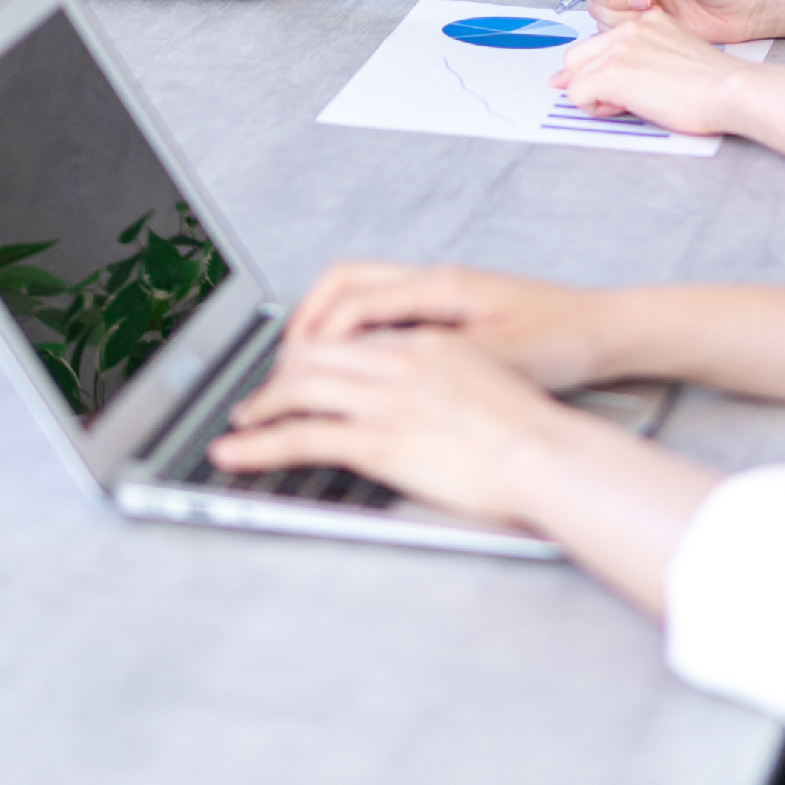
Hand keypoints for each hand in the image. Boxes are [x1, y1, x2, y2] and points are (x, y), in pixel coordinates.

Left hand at [212, 326, 572, 530]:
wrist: (548, 453)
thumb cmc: (530, 428)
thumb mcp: (486, 376)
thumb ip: (444, 374)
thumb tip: (421, 392)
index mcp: (425, 340)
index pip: (349, 331)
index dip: (312, 349)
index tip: (295, 367)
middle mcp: (398, 359)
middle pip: (314, 353)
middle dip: (277, 376)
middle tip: (259, 398)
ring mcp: (385, 398)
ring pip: (297, 389)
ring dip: (259, 407)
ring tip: (240, 425)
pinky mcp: (378, 440)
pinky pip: (301, 438)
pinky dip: (258, 445)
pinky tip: (236, 452)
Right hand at [284, 258, 620, 392]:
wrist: (603, 330)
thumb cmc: (561, 340)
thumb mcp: (500, 357)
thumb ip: (439, 359)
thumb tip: (381, 369)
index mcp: (440, 287)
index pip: (353, 300)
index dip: (314, 337)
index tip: (290, 373)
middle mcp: (434, 279)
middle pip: (343, 282)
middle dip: (304, 321)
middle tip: (282, 367)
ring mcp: (439, 290)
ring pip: (360, 291)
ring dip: (326, 323)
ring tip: (305, 366)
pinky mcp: (448, 307)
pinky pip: (382, 307)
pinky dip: (353, 329)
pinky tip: (353, 363)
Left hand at [552, 12, 757, 139]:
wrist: (729, 90)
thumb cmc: (712, 84)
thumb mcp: (673, 59)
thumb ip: (638, 60)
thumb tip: (596, 72)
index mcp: (647, 21)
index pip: (600, 45)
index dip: (609, 72)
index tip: (634, 85)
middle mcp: (629, 28)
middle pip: (577, 57)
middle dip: (593, 81)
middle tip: (630, 96)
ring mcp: (618, 48)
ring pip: (574, 77)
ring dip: (597, 96)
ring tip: (635, 101)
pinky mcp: (612, 71)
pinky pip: (577, 95)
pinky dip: (596, 109)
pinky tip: (629, 107)